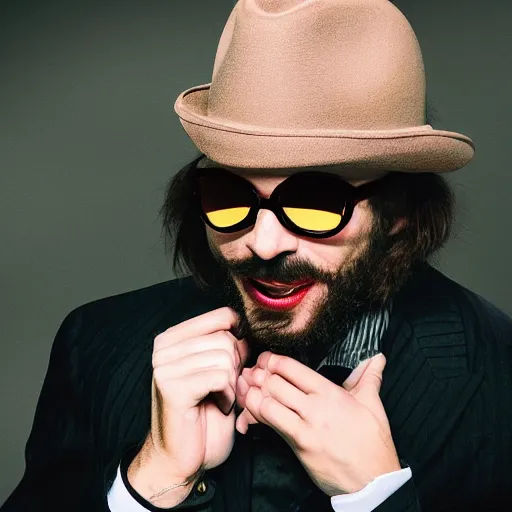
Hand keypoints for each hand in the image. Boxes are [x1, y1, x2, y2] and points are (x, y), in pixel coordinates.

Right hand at [128, 307, 249, 504]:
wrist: (180, 459)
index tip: (236, 362)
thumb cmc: (202, 416)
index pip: (221, 316)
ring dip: (232, 384)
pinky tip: (219, 407)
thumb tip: (245, 330)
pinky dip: (228, 396)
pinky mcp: (172, 388)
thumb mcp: (217, 372)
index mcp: (173, 338)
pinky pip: (219, 377)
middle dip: (237, 366)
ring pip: (225, 358)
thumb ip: (227, 347)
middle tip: (226, 388)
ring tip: (220, 398)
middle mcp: (164, 349)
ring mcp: (165, 367)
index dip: (239, 339)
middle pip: (226, 338)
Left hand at [235, 352, 400, 495]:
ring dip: (253, 394)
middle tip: (251, 373)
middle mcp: (315, 407)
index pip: (291, 368)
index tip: (266, 360)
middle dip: (259, 376)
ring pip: (267, 403)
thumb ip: (369, 378)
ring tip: (248, 389)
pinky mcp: (298, 446)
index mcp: (330, 392)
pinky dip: (256, 415)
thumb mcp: (373, 404)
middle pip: (275, 383)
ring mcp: (305, 427)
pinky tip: (250, 411)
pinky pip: (270, 425)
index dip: (272, 360)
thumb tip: (377, 359)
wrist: (374, 481)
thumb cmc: (372, 442)